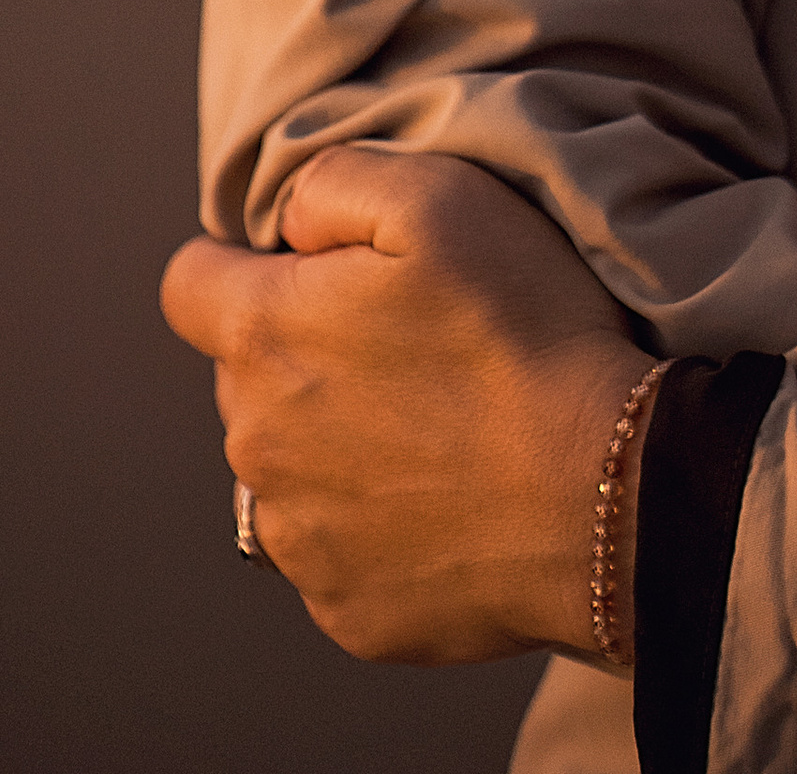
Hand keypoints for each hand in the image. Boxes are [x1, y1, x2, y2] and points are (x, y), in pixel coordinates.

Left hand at [160, 144, 648, 666]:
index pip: (188, 285)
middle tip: (404, 346)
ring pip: (287, 472)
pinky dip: (376, 528)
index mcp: (261, 337)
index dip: (241, 264)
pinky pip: (337, 553)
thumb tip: (289, 223)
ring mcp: (299, 542)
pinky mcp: (348, 614)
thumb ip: (333, 183)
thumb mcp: (436, 196)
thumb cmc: (523, 335)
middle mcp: (255, 448)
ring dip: (334, 446)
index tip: (310, 272)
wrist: (608, 495)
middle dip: (302, 354)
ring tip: (433, 429)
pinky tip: (447, 501)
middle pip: (244, 380)